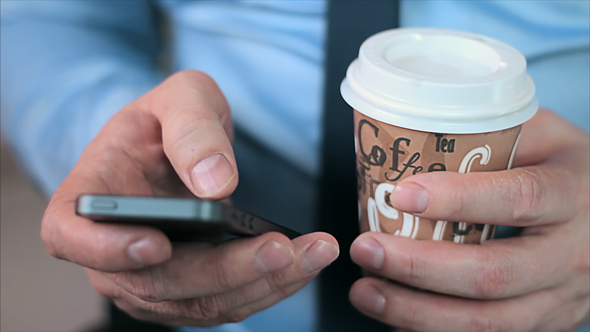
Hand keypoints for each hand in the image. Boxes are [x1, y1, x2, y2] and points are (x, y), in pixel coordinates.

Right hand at [41, 71, 338, 325]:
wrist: (176, 147)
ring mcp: (149, 280)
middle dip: (227, 270)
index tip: (158, 244)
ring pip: (201, 302)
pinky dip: (268, 286)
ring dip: (261, 283)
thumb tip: (214, 182)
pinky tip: (303, 261)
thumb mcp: (181, 98)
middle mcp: (111, 253)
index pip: (73, 238)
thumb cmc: (167, 120)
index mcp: (89, 198)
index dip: (109, 250)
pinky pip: (225, 302)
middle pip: (159, 282)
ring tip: (313, 253)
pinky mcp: (187, 292)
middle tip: (281, 248)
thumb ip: (191, 128)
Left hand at [349, 110, 588, 330]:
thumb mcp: (545, 137)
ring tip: (365, 292)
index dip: (459, 199)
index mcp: (571, 195)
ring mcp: (560, 298)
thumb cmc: (565, 171)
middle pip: (492, 273)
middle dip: (420, 267)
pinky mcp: (544, 323)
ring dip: (417, 311)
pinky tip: (395, 319)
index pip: (518, 198)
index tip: (402, 195)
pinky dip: (434, 330)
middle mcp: (570, 255)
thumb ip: (494, 133)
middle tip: (365, 249)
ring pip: (487, 320)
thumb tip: (416, 134)